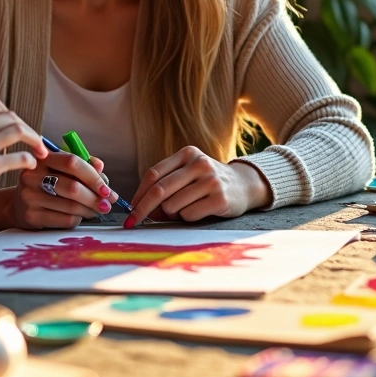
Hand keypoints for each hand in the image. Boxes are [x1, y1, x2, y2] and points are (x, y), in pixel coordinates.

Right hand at [0, 98, 45, 226]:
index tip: (18, 127)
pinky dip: (30, 160)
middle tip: (35, 141)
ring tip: (39, 151)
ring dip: (35, 140)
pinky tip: (30, 165)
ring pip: (19, 131)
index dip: (11, 116)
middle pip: (11, 116)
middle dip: (27, 128)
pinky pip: (21, 157)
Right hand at [12, 151, 118, 229]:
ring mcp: (30, 196)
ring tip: (97, 210)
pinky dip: (78, 219)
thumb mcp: (60, 168)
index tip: (107, 188)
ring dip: (90, 210)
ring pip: (71, 206)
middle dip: (95, 197)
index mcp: (42, 157)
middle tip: (108, 203)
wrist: (18, 204)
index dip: (93, 176)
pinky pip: (65, 220)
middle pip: (73, 187)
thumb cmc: (46, 183)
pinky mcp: (31, 216)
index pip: (72, 162)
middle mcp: (32, 175)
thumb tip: (100, 167)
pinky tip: (80, 216)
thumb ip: (82, 164)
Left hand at [124, 147, 272, 226]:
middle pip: (160, 190)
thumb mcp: (187, 174)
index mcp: (187, 154)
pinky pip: (189, 215)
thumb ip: (165, 186)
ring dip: (172, 214)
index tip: (130, 209)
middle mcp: (199, 164)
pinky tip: (201, 210)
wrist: (244, 185)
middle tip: (134, 222)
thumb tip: (140, 209)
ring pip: (173, 206)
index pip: (154, 174)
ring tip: (186, 208)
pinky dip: (188, 218)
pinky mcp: (220, 199)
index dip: (138, 193)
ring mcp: (211, 181)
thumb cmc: (207, 182)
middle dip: (143, 209)